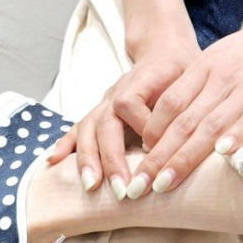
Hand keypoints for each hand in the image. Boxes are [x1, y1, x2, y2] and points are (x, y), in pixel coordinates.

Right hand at [46, 27, 201, 193]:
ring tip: (91, 185)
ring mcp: (103, 103)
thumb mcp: (188, 79)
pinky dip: (66, 144)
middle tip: (121, 188)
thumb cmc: (180, 71)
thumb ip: (178, 105)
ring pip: (89, 129)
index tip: (153, 147)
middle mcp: (116, 92)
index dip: (140, 125)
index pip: (129, 103)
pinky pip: (78, 128)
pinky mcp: (98, 113)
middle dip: (112, 158)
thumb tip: (168, 140)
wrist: (163, 54)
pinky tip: (53, 161)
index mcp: (139, 80)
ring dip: (88, 159)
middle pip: (105, 123)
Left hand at [130, 24, 242, 193]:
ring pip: (211, 125)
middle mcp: (221, 79)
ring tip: (166, 181)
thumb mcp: (213, 60)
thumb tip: (161, 125)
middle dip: (159, 156)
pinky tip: (222, 154)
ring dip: (187, 157)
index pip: (170, 103)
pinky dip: (238, 135)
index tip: (139, 158)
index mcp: (203, 68)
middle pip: (184, 121)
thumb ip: (191, 88)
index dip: (152, 132)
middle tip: (140, 184)